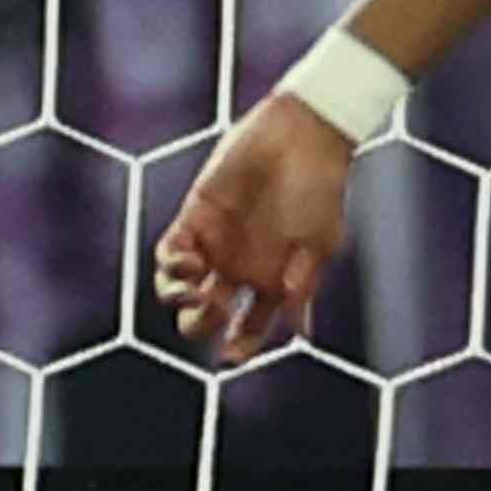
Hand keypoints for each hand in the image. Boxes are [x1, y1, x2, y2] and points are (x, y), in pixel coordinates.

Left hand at [156, 92, 356, 364]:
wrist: (302, 135)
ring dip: (180, 298)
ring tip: (196, 289)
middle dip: (202, 323)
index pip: (249, 327)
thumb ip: (304, 284)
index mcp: (272, 281)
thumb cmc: (320, 188)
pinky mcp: (195, 216)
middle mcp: (240, 267)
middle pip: (208, 316)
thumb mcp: (321, 242)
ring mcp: (215, 244)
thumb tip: (300, 331)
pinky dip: (172, 264)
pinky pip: (169, 253)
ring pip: (181, 290)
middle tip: (214, 307)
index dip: (240, 347)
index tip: (233, 355)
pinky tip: (189, 261)